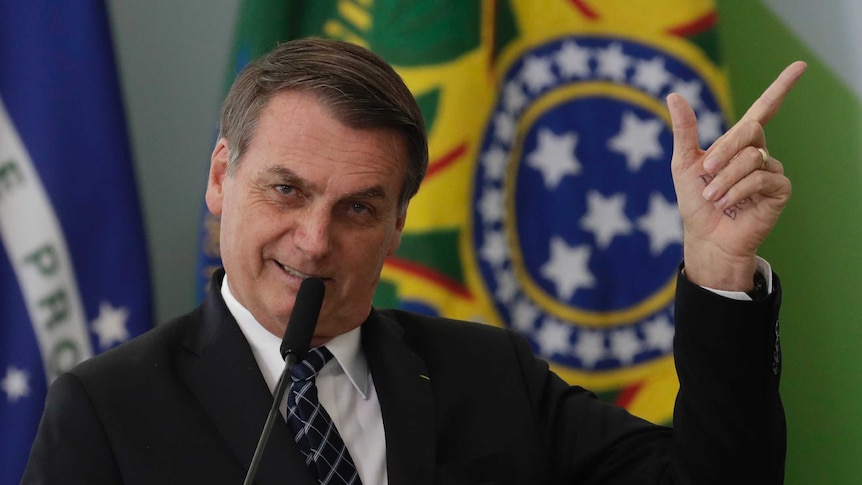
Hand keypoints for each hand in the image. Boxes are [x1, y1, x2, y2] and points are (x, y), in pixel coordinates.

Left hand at [667, 61, 806, 290]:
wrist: (706, 237)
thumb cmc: (695, 203)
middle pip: (750, 130)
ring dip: (725, 179)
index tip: (800, 66)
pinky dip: (738, 190)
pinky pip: (761, 178)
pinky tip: (727, 203)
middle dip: (723, 151)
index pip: (764, 108)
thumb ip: (685, 130)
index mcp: (737, 142)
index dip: (781, 87)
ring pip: (752, 158)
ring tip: (713, 197)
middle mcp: (758, 152)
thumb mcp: (684, 163)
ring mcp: (770, 170)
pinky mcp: (779, 190)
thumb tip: (674, 94)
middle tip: (705, 172)